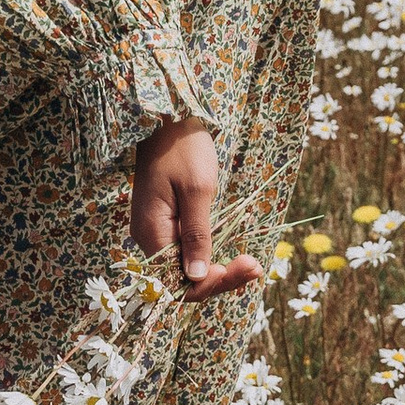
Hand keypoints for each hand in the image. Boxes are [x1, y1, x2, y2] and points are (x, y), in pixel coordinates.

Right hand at [129, 118, 260, 299]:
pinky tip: (233, 254)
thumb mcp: (197, 190)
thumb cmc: (183, 148)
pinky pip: (186, 251)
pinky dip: (211, 255)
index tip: (239, 268)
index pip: (175, 281)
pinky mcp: (166, 224)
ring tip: (252, 264)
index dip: (208, 284)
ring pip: (186, 267)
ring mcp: (157, 231)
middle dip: (219, 279)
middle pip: (181, 278)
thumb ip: (197, 234)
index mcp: (152, 231)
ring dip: (218, 270)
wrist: (169, 119)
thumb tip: (196, 277)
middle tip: (255, 267)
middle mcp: (149, 237)